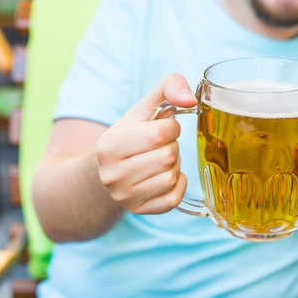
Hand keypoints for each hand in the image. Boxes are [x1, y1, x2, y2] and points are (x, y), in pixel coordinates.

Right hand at [94, 73, 196, 214]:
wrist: (106, 170)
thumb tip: (191, 99)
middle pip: (168, 157)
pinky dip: (178, 184)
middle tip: (161, 145)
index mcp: (110, 145)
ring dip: (175, 165)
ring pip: (172, 177)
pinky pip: (174, 197)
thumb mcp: (144, 107)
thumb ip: (169, 87)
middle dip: (172, 146)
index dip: (171, 127)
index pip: (159, 134)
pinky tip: (166, 175)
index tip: (163, 127)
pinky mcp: (139, 210)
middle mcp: (113, 175)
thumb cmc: (131, 135)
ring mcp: (124, 196)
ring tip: (160, 159)